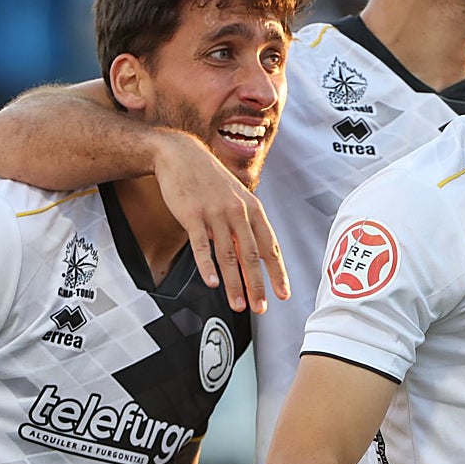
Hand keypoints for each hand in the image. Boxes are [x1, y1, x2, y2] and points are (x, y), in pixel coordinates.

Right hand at [152, 130, 287, 311]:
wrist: (181, 155)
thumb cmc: (210, 180)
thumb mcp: (236, 198)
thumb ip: (245, 225)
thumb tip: (251, 253)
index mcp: (253, 210)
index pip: (270, 247)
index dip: (277, 272)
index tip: (283, 293)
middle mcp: (238, 212)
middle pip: (251, 255)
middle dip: (257, 285)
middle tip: (261, 308)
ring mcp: (215, 214)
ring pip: (228, 255)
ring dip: (234, 283)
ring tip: (238, 305)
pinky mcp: (192, 216)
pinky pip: (201, 246)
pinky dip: (207, 266)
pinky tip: (211, 283)